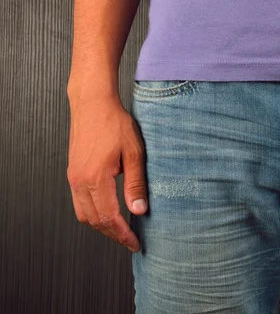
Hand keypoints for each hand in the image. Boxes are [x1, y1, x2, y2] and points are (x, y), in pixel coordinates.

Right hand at [67, 95, 147, 251]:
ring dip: (102, 226)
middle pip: (94, 221)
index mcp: (95, 178)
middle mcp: (79, 181)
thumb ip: (136, 184)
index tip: (135, 243)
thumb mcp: (134, 153)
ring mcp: (73, 177)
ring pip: (84, 214)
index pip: (108, 218)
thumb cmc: (115, 124)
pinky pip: (79, 202)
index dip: (123, 234)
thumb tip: (139, 211)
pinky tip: (108, 211)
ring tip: (121, 229)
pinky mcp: (73, 173)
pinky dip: (93, 213)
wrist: (93, 104)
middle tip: (131, 240)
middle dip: (113, 234)